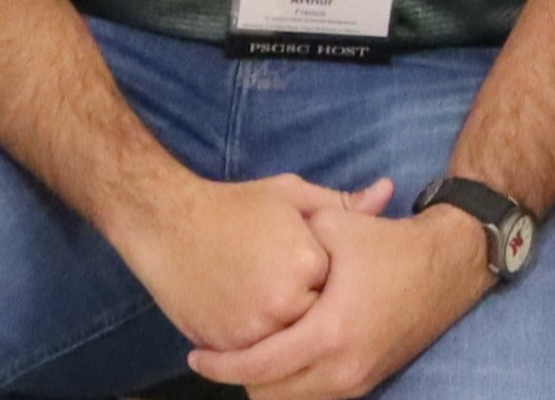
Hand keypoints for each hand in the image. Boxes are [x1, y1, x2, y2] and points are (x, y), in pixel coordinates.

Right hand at [124, 171, 382, 360]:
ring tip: (273, 308)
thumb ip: (341, 205)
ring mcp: (255, 329)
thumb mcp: (290, 194)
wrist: (167, 222)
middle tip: (292, 293)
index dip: (334, 286)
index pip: (340, 289)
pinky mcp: (227, 345)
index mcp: (308, 263)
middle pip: (317, 323)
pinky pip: (258, 360)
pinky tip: (255, 322)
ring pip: (289, 348)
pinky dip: (261, 349)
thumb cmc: (233, 206)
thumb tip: (386, 194)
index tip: (327, 277)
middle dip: (315, 315)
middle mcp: (286, 303)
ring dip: (289, 338)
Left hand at [188, 194, 486, 399]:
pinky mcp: (367, 382)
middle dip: (240, 378)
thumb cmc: (386, 244)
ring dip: (267, 383)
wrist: (447, 266)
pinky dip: (292, 384)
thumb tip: (242, 258)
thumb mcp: (331, 229)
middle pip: (270, 396)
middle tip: (221, 351)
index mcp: (329, 333)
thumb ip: (287, 246)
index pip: (259, 367)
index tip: (195, 354)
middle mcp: (343, 368)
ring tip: (249, 351)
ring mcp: (358, 380)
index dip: (220, 365)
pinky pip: (315, 397)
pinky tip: (282, 354)